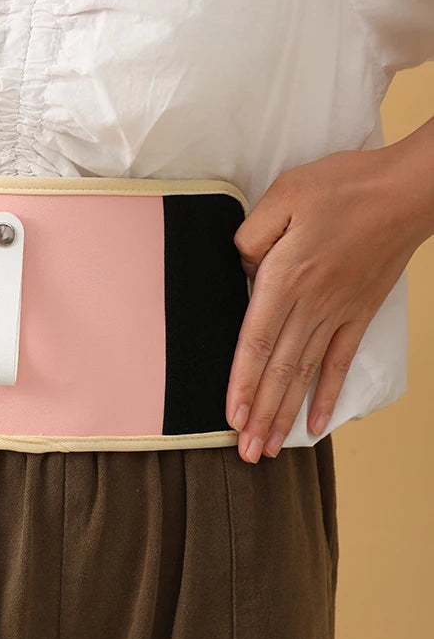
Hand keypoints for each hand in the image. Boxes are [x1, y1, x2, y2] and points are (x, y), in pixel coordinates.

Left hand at [226, 143, 432, 462]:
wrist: (406, 190)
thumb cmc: (343, 186)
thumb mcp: (282, 196)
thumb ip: (250, 237)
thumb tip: (243, 272)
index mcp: (285, 277)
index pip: (255, 342)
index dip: (242, 383)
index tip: (232, 417)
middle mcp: (311, 304)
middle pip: (279, 369)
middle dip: (261, 415)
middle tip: (246, 452)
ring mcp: (338, 313)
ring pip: (305, 374)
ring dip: (286, 414)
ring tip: (271, 449)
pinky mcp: (359, 314)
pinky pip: (340, 362)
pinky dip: (329, 395)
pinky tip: (319, 424)